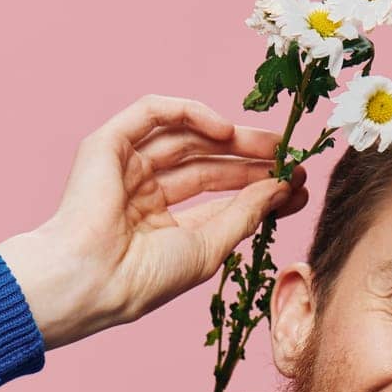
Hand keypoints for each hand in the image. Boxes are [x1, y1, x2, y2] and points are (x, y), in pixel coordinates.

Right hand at [0, 94, 309, 349]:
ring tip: (272, 145)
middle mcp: (143, 192)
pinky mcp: (107, 144)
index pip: (219, 196)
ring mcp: (125, 167)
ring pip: (186, 137)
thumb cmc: (145, 278)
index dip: (259, 187)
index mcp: (162, 224)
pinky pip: (151, 113)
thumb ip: (246, 213)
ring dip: (231, 137)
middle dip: (250, 158)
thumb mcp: (210, 246)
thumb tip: (284, 188)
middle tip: (290, 156)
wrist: (93, 279)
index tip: (298, 185)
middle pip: (206, 162)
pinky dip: (188, 113)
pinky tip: (224, 128)